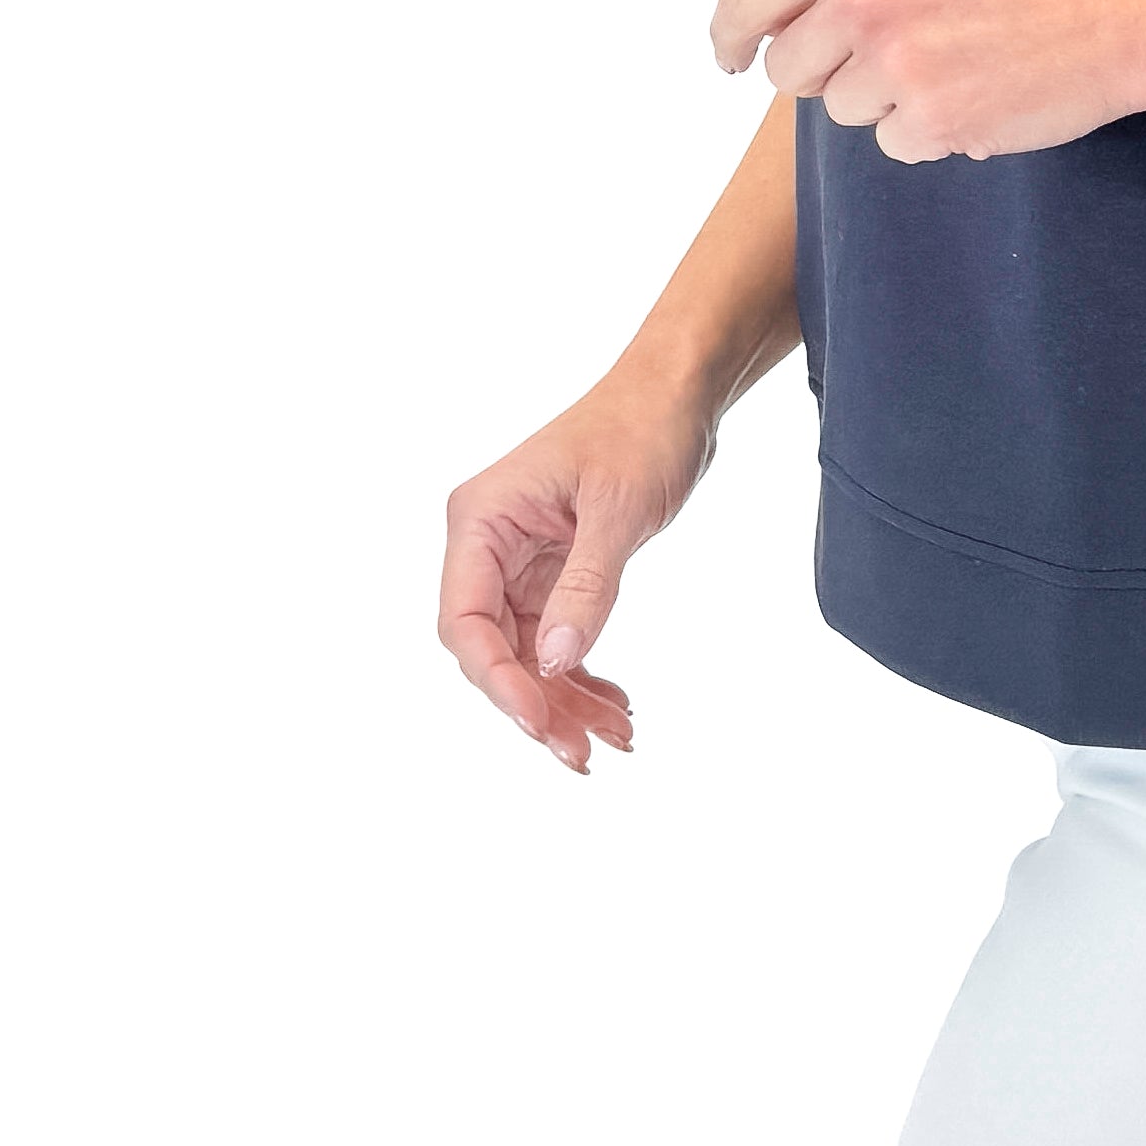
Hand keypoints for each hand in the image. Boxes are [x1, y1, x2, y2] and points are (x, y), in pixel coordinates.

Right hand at [438, 383, 711, 771]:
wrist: (679, 392)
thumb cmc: (643, 428)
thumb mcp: (618, 509)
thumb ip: (584, 587)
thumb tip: (551, 663)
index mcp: (481, 519)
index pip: (466, 621)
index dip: (497, 681)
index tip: (540, 723)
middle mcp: (488, 543)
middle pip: (494, 648)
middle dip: (536, 703)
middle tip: (582, 754)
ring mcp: (519, 559)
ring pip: (526, 652)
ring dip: (564, 699)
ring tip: (612, 738)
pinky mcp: (553, 569)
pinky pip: (555, 636)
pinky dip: (582, 672)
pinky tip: (613, 705)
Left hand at [709, 0, 1145, 163]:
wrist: (1124, 8)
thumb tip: (773, 26)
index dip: (729, 38)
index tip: (729, 59)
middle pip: (787, 72)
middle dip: (826, 74)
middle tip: (892, 57)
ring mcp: (896, 62)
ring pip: (843, 111)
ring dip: (888, 100)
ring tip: (957, 61)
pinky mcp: (933, 119)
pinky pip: (895, 145)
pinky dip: (931, 131)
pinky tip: (980, 92)